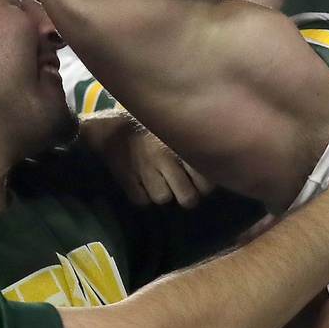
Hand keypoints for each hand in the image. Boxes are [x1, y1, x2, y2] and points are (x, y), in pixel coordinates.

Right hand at [81, 111, 213, 207]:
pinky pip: (141, 200)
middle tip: (179, 185)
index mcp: (182, 146)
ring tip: (155, 178)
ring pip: (163, 199)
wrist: (112, 127)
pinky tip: (138, 180)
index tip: (196, 179)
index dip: (203, 186)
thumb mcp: (178, 133)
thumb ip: (196, 152)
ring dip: (160, 192)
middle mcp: (166, 157)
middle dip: (185, 195)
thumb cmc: (152, 130)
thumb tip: (216, 171)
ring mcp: (146, 169)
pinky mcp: (126, 178)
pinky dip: (140, 194)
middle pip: (188, 198)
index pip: (206, 183)